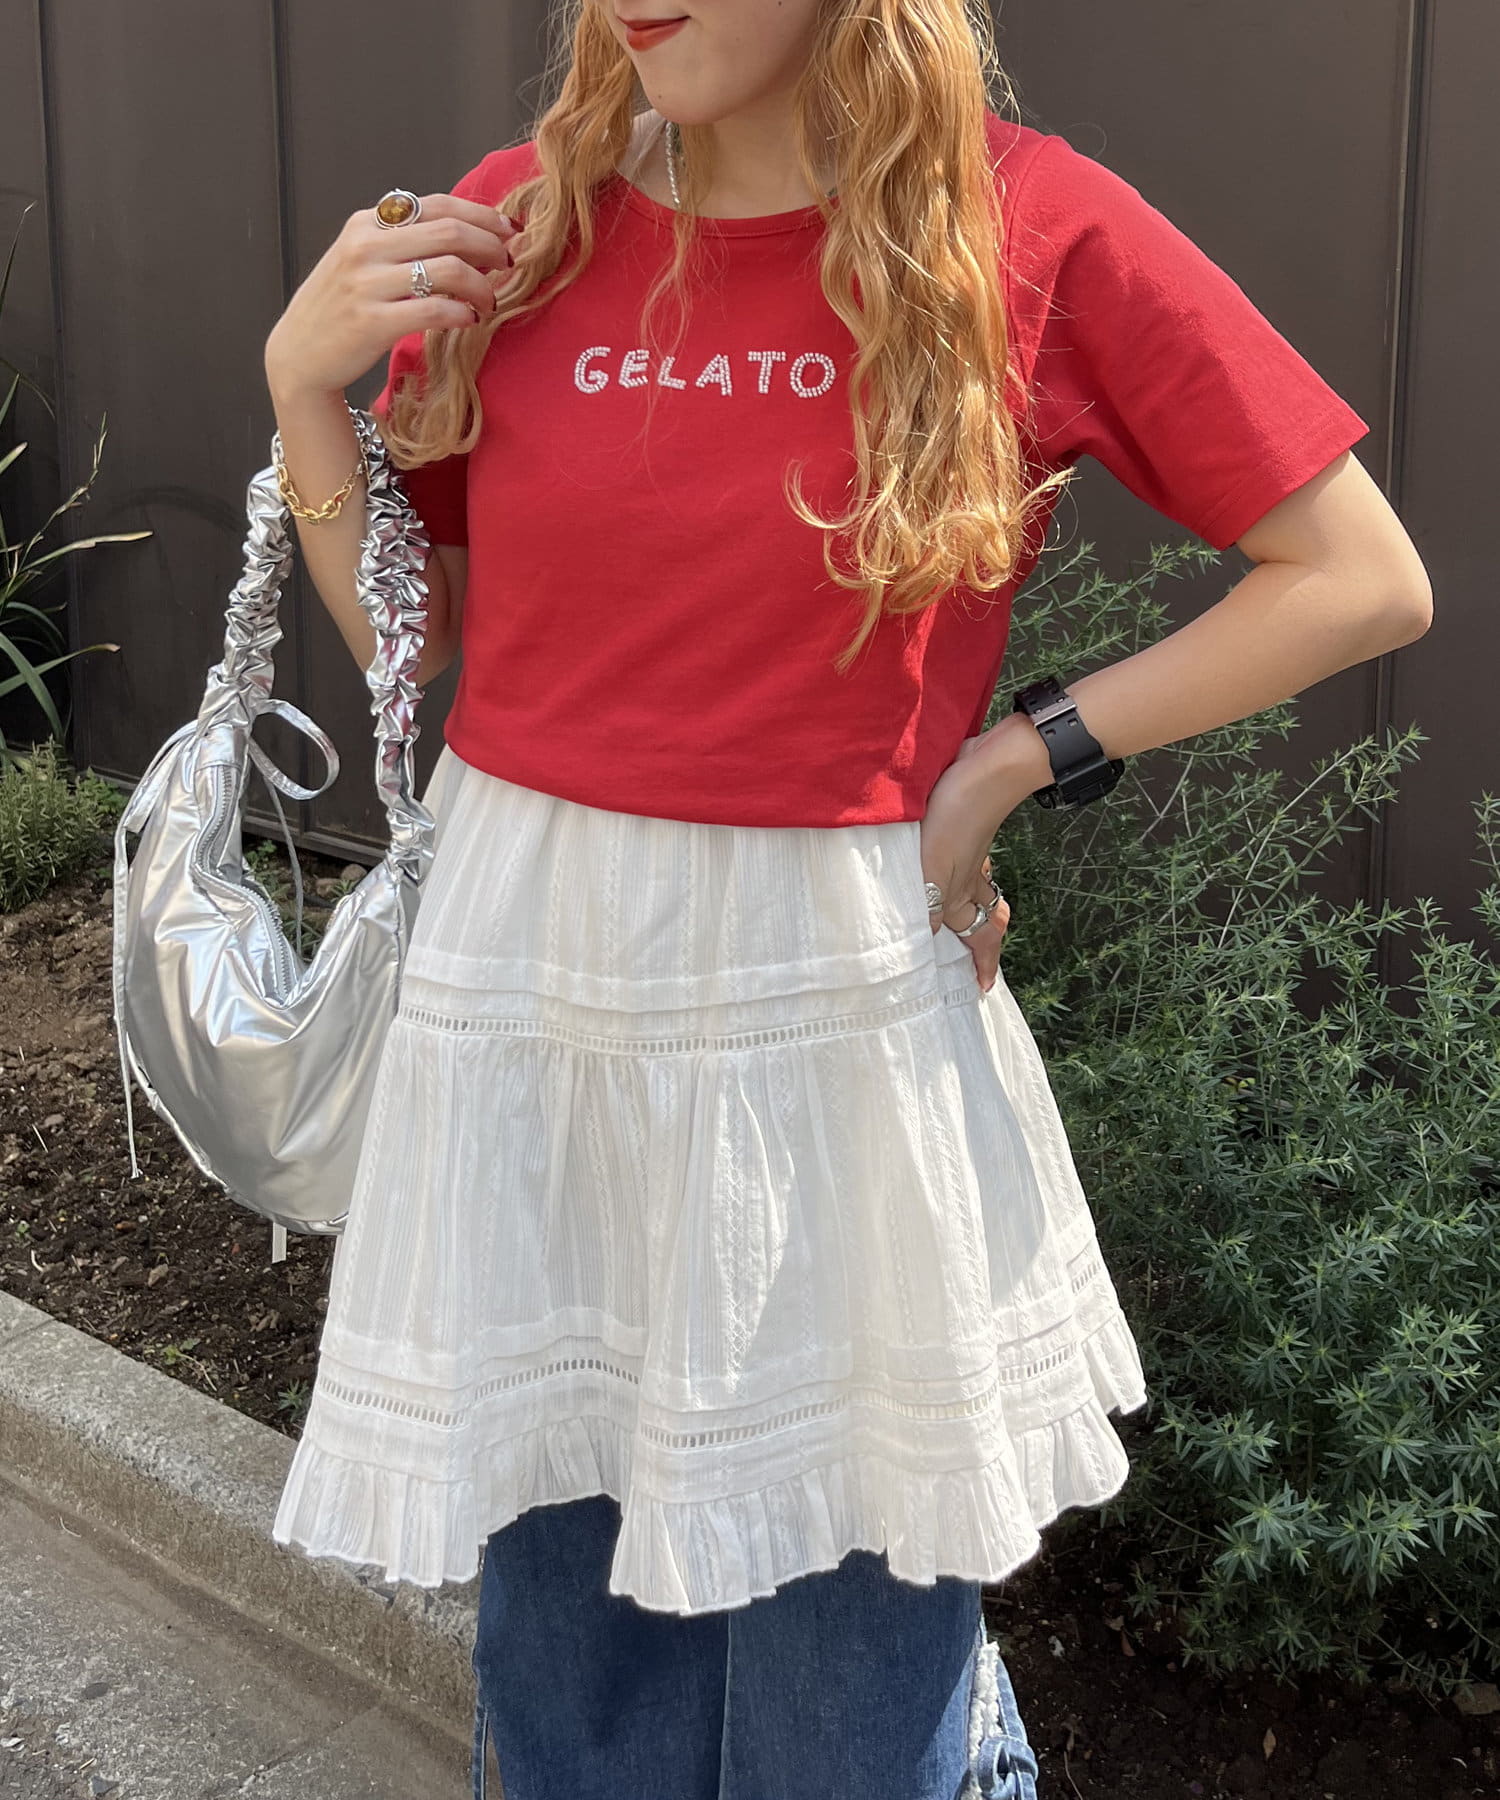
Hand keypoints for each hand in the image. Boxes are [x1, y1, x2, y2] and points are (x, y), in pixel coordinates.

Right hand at [264, 194, 522, 395]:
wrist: (299, 353)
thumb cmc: (340, 307)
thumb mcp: (361, 259)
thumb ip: (402, 242)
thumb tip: (465, 233)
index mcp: (366, 224)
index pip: (437, 204)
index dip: (482, 214)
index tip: (509, 230)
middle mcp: (366, 246)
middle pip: (450, 232)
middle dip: (491, 247)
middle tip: (508, 266)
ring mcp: (368, 284)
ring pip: (449, 269)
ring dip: (482, 286)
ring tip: (489, 302)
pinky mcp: (373, 322)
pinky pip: (436, 310)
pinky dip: (462, 314)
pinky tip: (469, 320)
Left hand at [920, 734, 1022, 993]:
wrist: (987, 769)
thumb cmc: (957, 819)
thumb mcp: (931, 868)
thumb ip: (926, 905)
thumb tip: (925, 939)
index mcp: (959, 893)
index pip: (978, 938)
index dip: (983, 964)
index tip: (985, 987)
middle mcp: (968, 877)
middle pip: (983, 914)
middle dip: (982, 939)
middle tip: (977, 958)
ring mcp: (968, 851)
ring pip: (977, 886)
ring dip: (974, 904)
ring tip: (960, 918)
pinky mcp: (962, 826)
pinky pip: (969, 858)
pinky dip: (965, 867)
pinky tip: (942, 860)